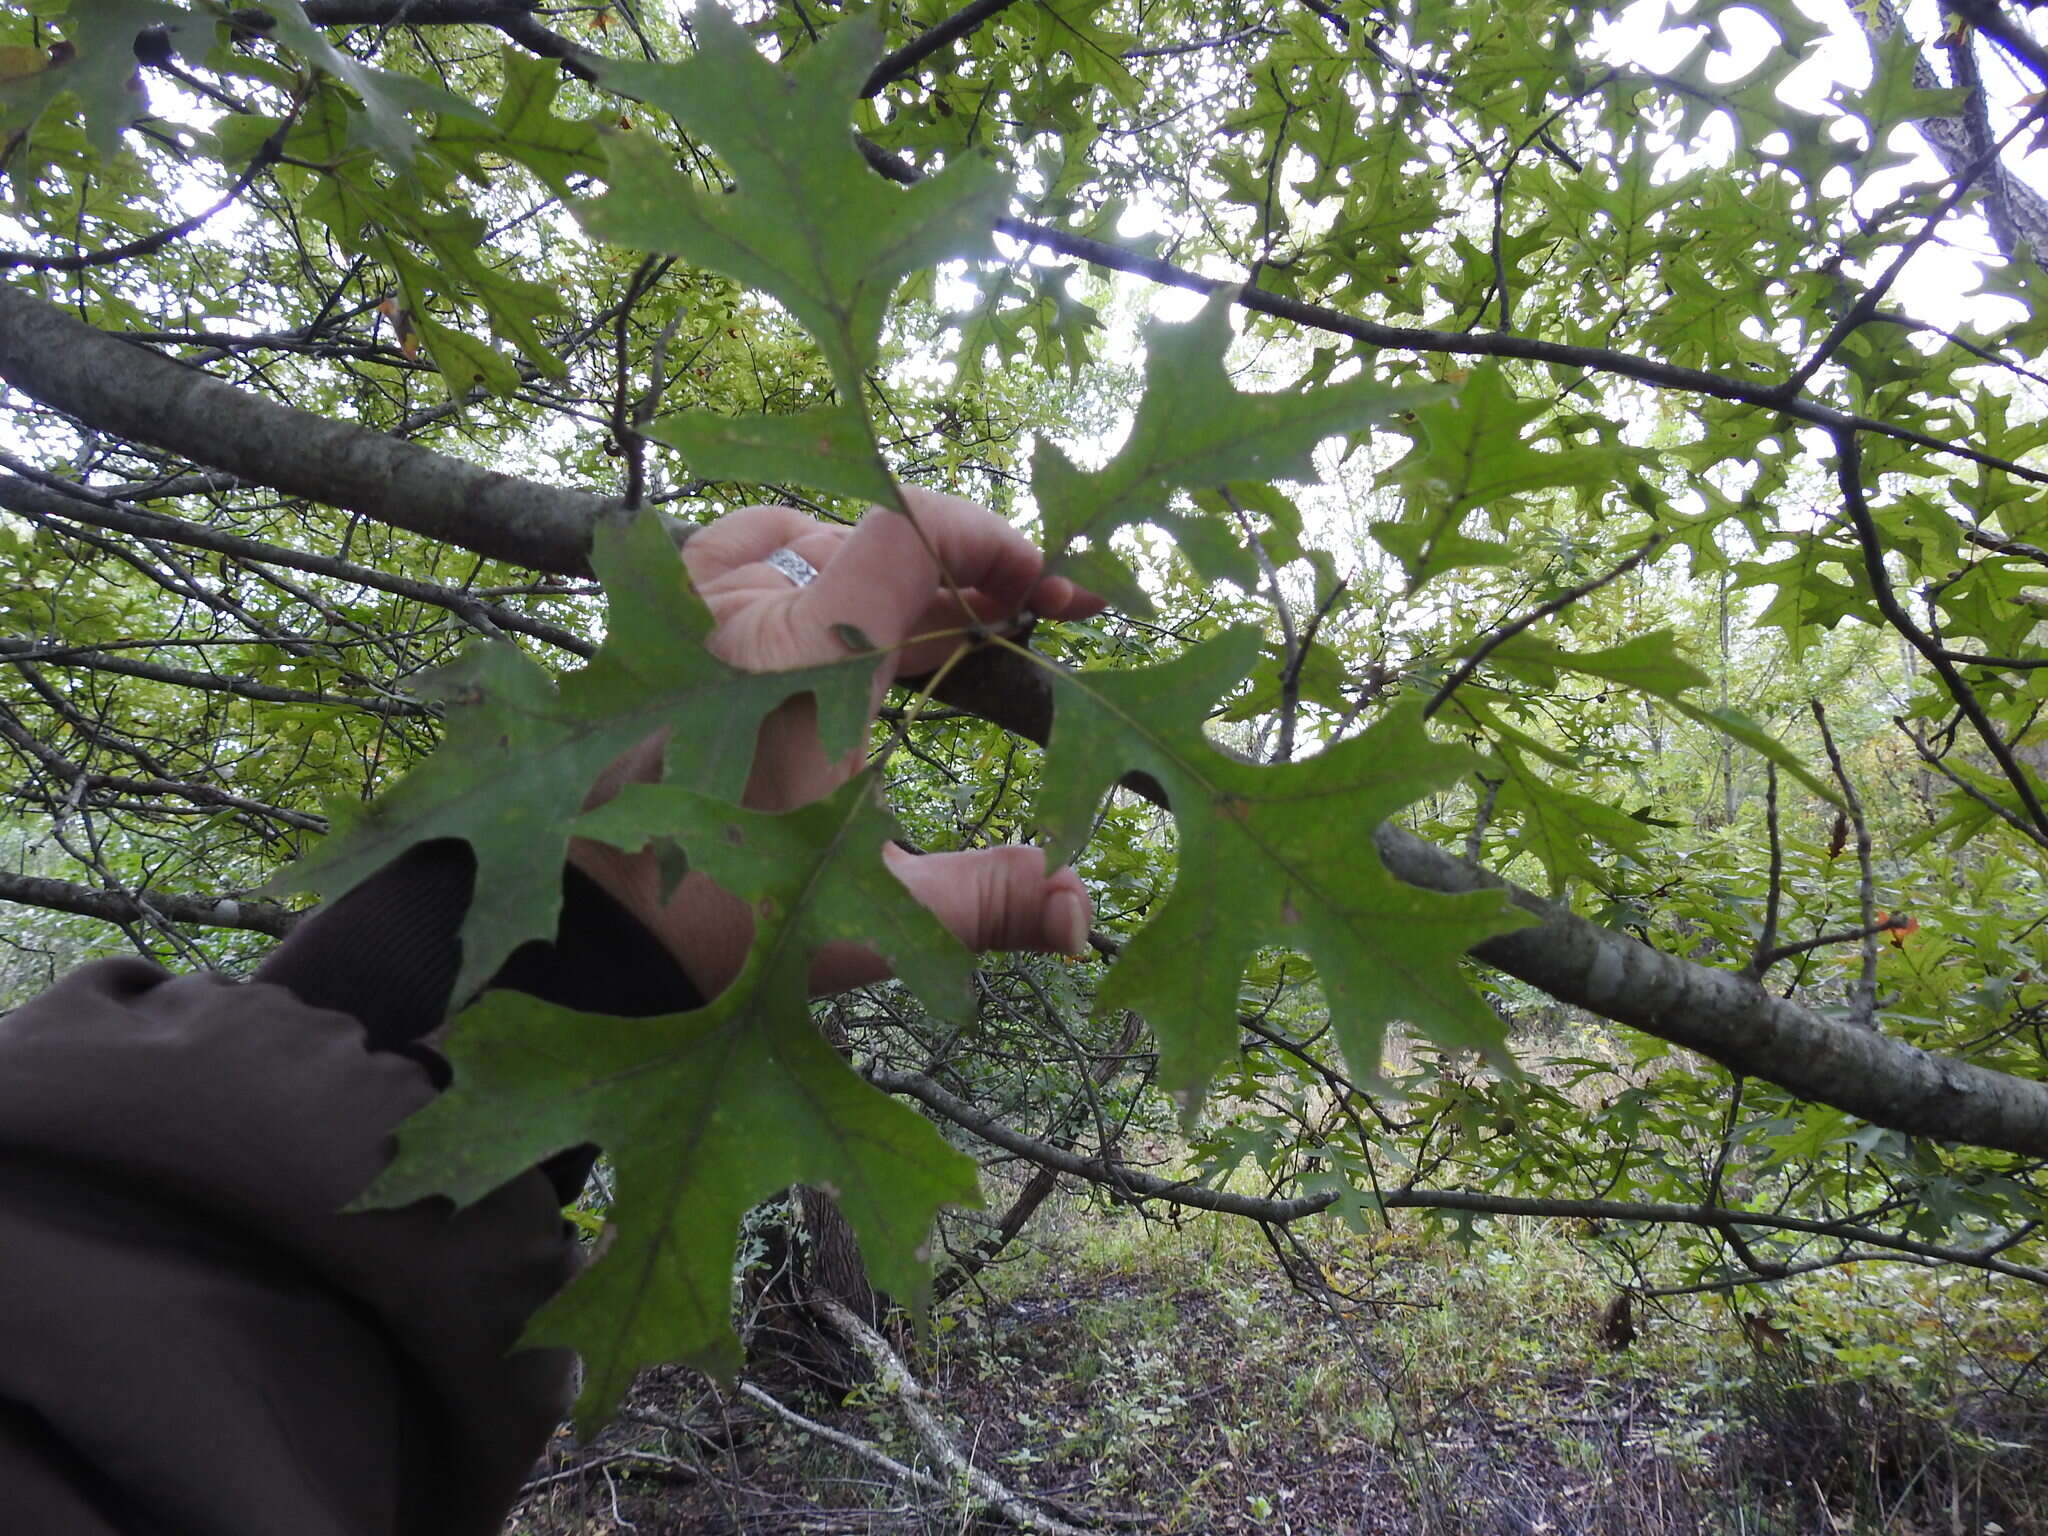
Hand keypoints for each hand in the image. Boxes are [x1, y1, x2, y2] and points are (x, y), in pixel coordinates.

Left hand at [569, 489, 1103, 999]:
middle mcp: (739, 614)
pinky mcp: (662, 623)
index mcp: (799, 663)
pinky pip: (751, 550)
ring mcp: (690, 610)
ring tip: (960, 621)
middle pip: (878, 542)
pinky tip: (854, 596)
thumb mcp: (876, 918)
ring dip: (897, 576)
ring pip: (822, 547)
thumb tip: (1083, 915)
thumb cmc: (728, 922)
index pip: (904, 531)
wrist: (595, 934)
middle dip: (966, 575)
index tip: (1047, 584)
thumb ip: (986, 901)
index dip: (986, 537)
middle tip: (1034, 614)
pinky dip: (816, 562)